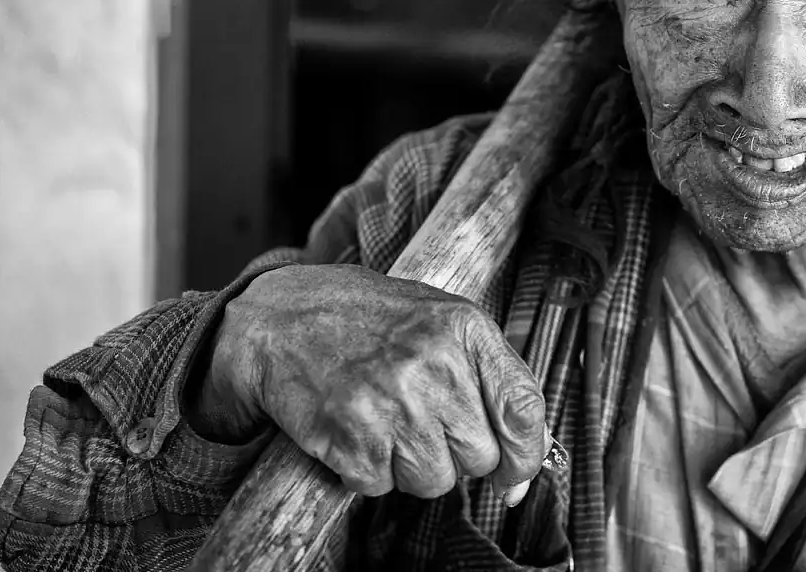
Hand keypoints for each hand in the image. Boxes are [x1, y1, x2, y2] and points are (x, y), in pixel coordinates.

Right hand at [191, 264, 548, 504]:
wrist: (281, 318)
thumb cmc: (367, 322)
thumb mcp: (440, 323)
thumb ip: (489, 379)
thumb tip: (522, 462)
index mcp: (465, 329)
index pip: (523, 408)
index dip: (525, 456)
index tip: (514, 478)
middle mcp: (435, 363)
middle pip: (479, 456)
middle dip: (452, 453)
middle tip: (417, 421)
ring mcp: (393, 399)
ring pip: (434, 480)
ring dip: (408, 466)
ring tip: (383, 421)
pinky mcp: (351, 433)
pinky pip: (381, 486)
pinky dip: (366, 469)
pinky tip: (354, 428)